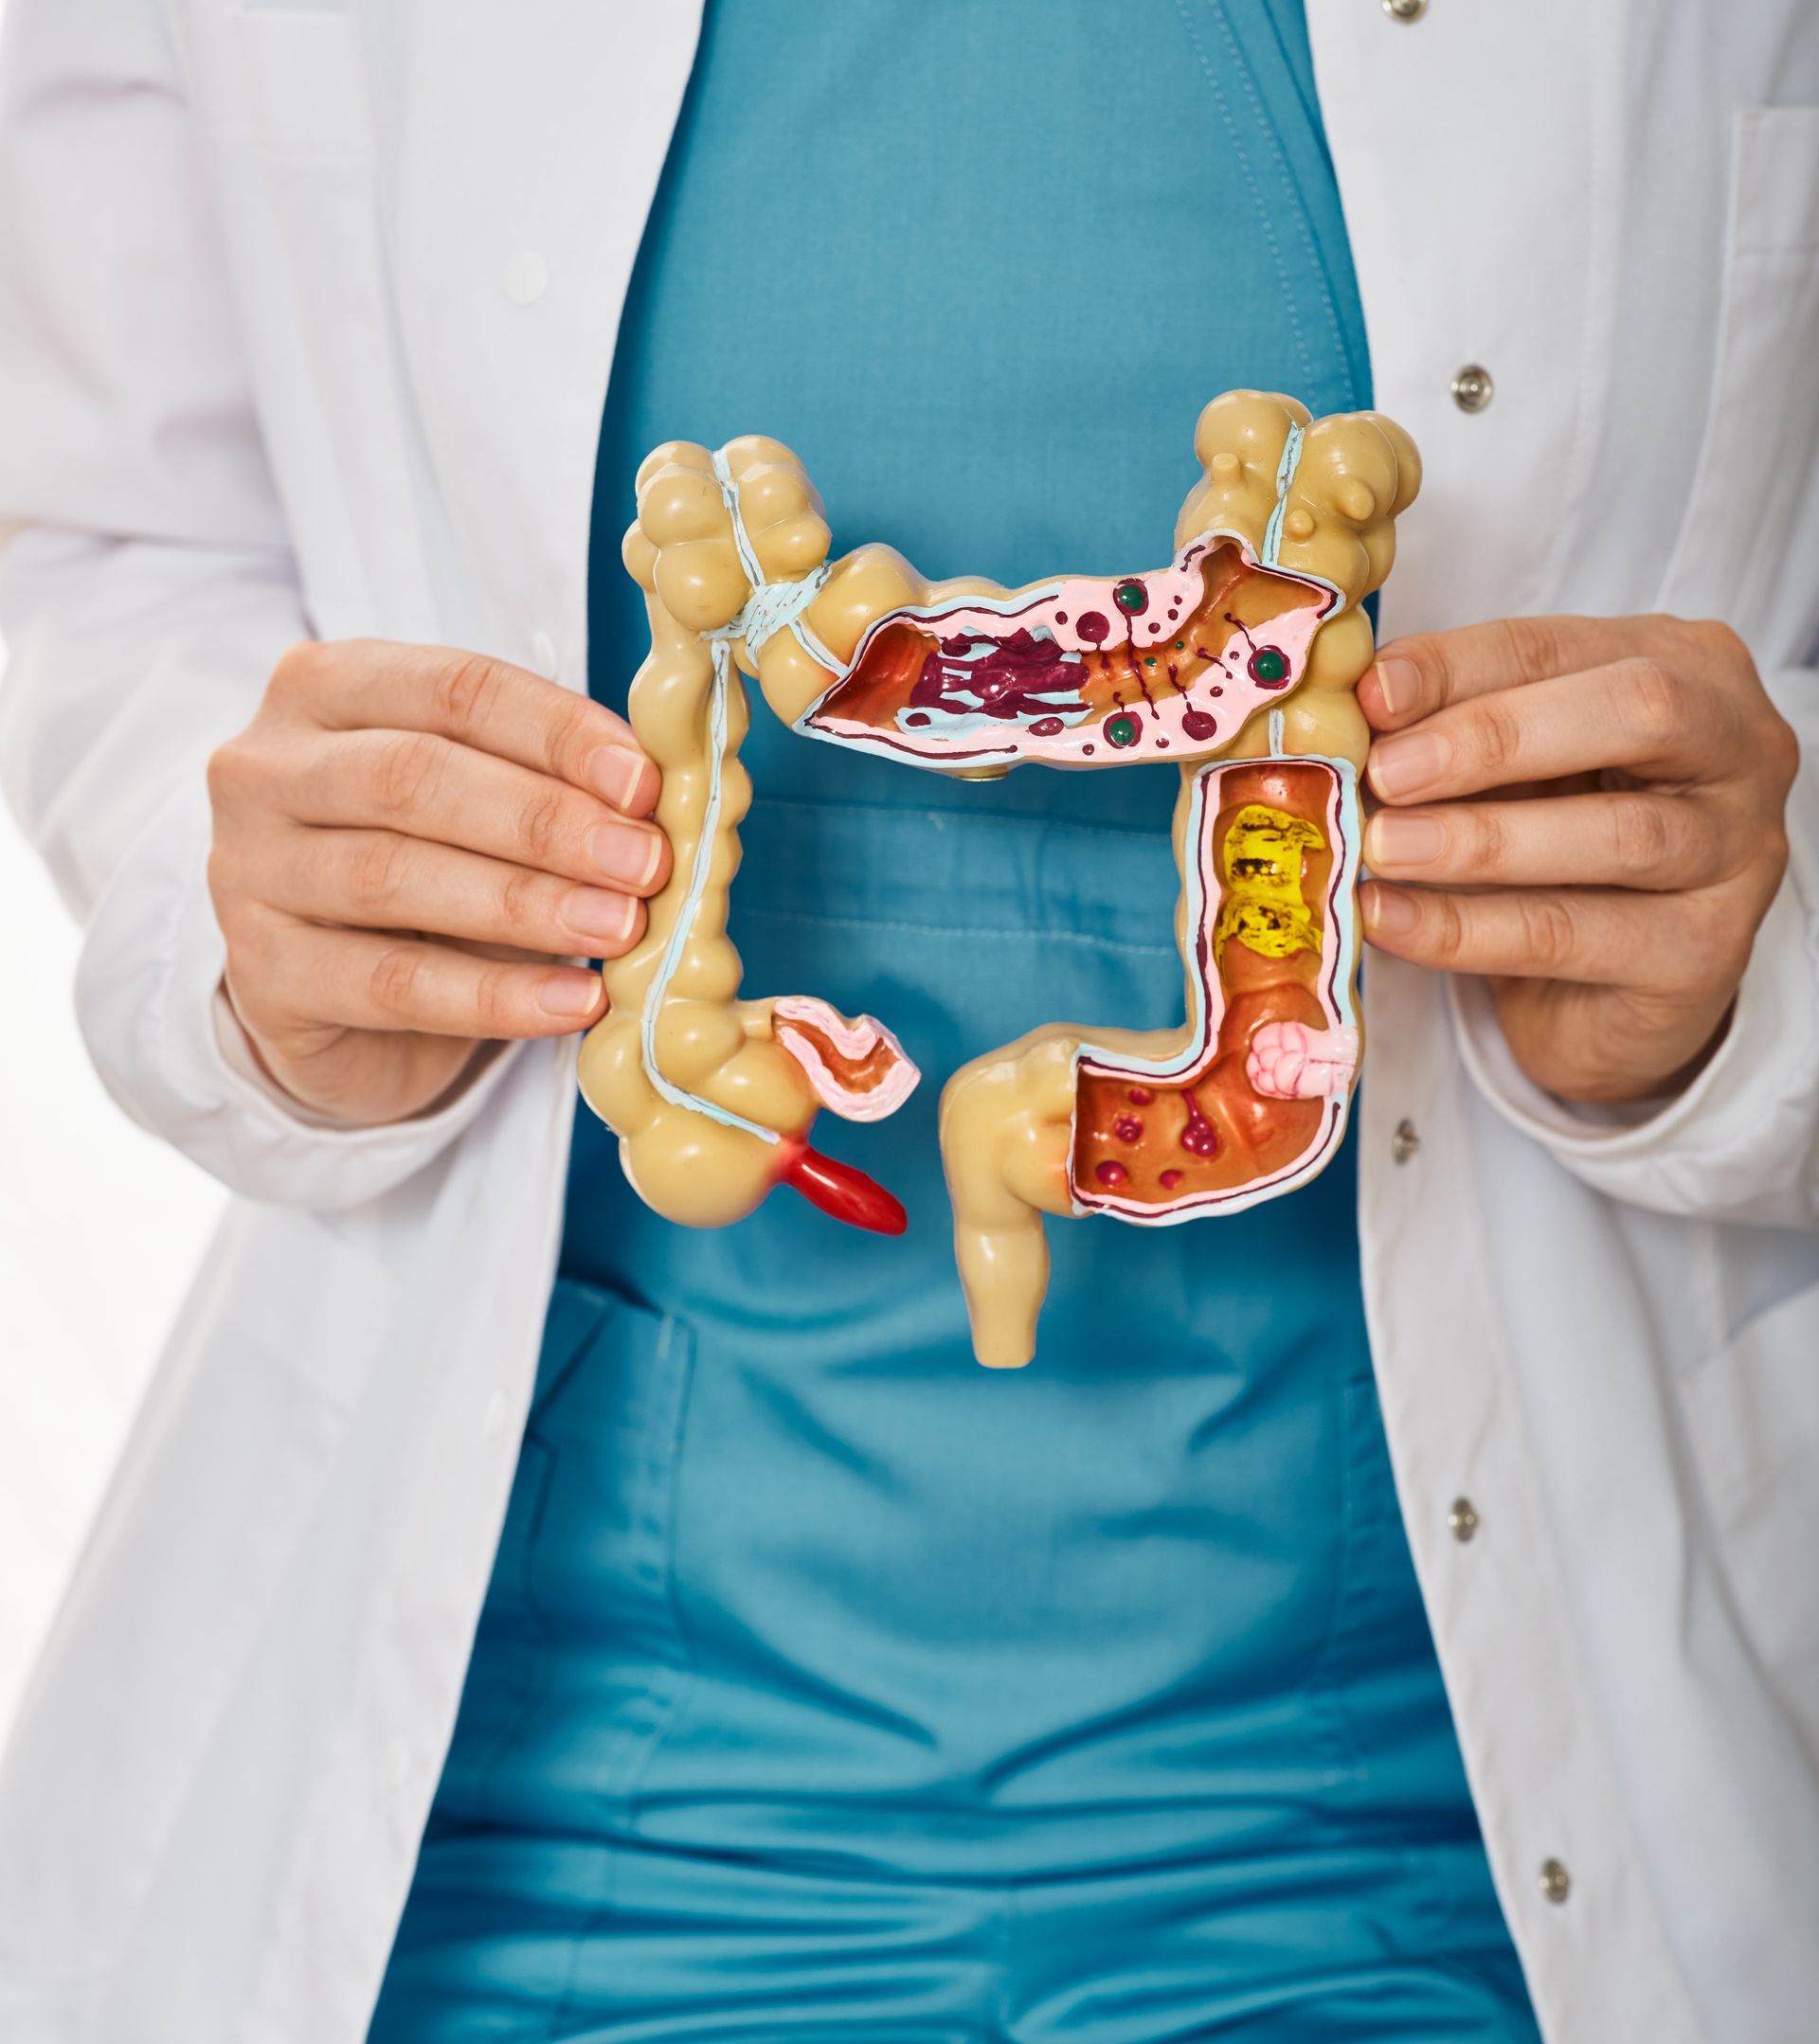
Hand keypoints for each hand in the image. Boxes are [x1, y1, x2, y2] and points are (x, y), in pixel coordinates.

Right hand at [207, 639, 667, 1126]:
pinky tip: (573, 1003)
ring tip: (621, 928)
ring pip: (395, 877)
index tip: (643, 782)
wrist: (337, 1000)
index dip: (555, 733)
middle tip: (644, 864)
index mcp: (324, 688)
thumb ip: (547, 786)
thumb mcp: (481, 807)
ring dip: (526, 905)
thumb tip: (657, 802)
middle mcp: (266, 768)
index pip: (451, 689)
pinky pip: (391, 984)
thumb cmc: (428, 870)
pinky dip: (495, 996)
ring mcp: (247, 870)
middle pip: (414, 778)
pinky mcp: (260, 974)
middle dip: (545, 821)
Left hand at [1357, 615, 1797, 1102]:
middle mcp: (1740, 748)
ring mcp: (1739, 852)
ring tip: (1382, 850)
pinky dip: (1471, 929)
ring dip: (1481, 842)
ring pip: (1618, 835)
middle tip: (1388, 773)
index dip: (1462, 667)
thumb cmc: (1555, 850)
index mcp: (1687, 668)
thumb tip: (1361, 707)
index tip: (1372, 696)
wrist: (1603, 993)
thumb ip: (1454, 727)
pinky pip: (1577, 936)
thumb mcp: (1509, 769)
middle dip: (1496, 738)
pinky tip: (1392, 921)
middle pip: (1637, 714)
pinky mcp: (1707, 953)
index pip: (1567, 646)